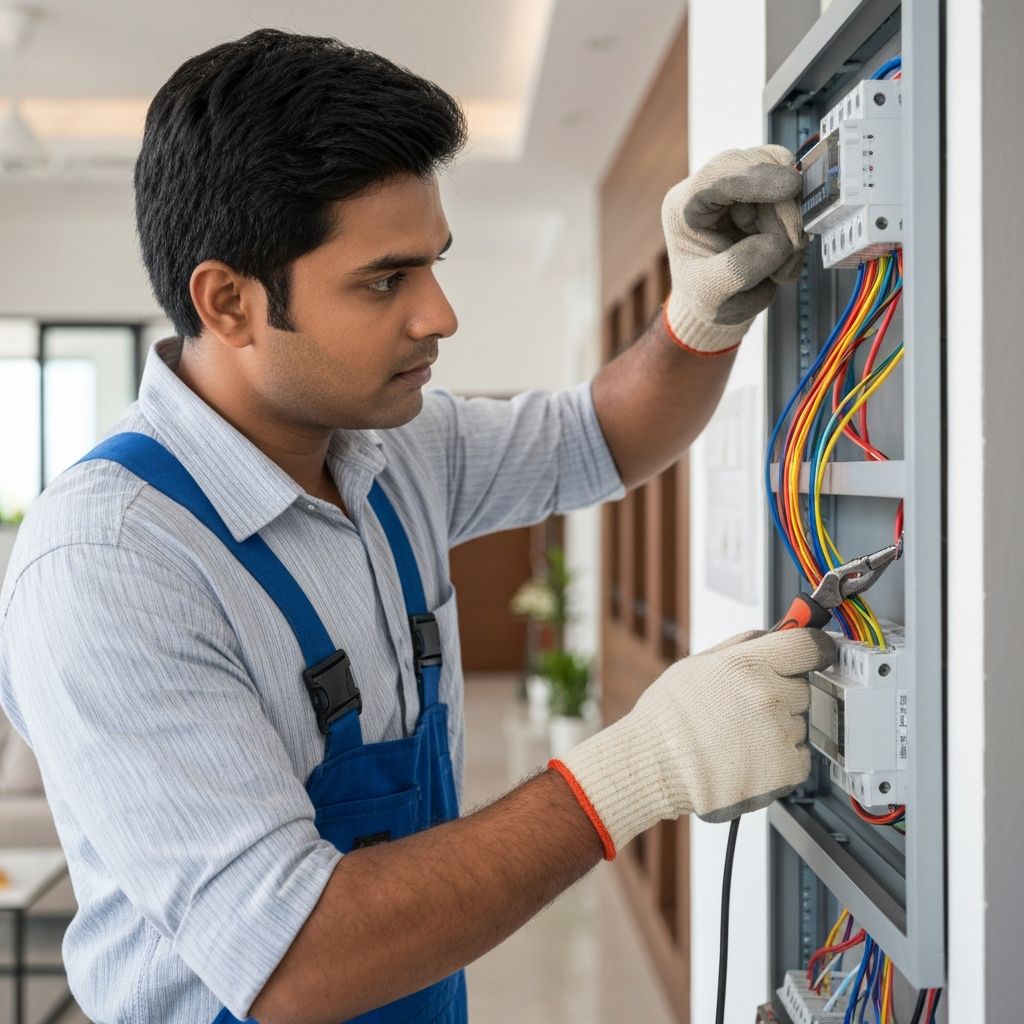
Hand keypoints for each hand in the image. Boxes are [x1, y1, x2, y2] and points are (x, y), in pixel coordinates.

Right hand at [550, 628, 834, 858]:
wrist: (652, 765)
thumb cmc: (667, 717)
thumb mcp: (698, 663)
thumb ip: (743, 646)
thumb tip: (776, 633)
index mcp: (747, 664)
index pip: (808, 646)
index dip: (814, 649)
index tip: (817, 653)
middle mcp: (767, 697)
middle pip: (803, 687)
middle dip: (782, 693)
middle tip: (747, 706)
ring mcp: (778, 735)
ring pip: (800, 723)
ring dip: (780, 727)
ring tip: (740, 735)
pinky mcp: (783, 771)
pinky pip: (801, 757)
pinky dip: (783, 758)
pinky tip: (751, 756)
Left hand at [661, 144, 805, 354]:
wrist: (718, 302)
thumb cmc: (704, 295)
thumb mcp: (711, 292)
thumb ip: (738, 268)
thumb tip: (777, 243)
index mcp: (685, 205)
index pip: (720, 174)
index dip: (757, 176)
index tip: (789, 188)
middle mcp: (713, 188)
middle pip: (762, 167)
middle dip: (784, 210)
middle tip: (790, 250)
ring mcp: (743, 189)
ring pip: (787, 183)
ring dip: (793, 227)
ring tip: (779, 270)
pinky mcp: (767, 197)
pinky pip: (798, 201)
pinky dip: (798, 233)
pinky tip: (782, 262)